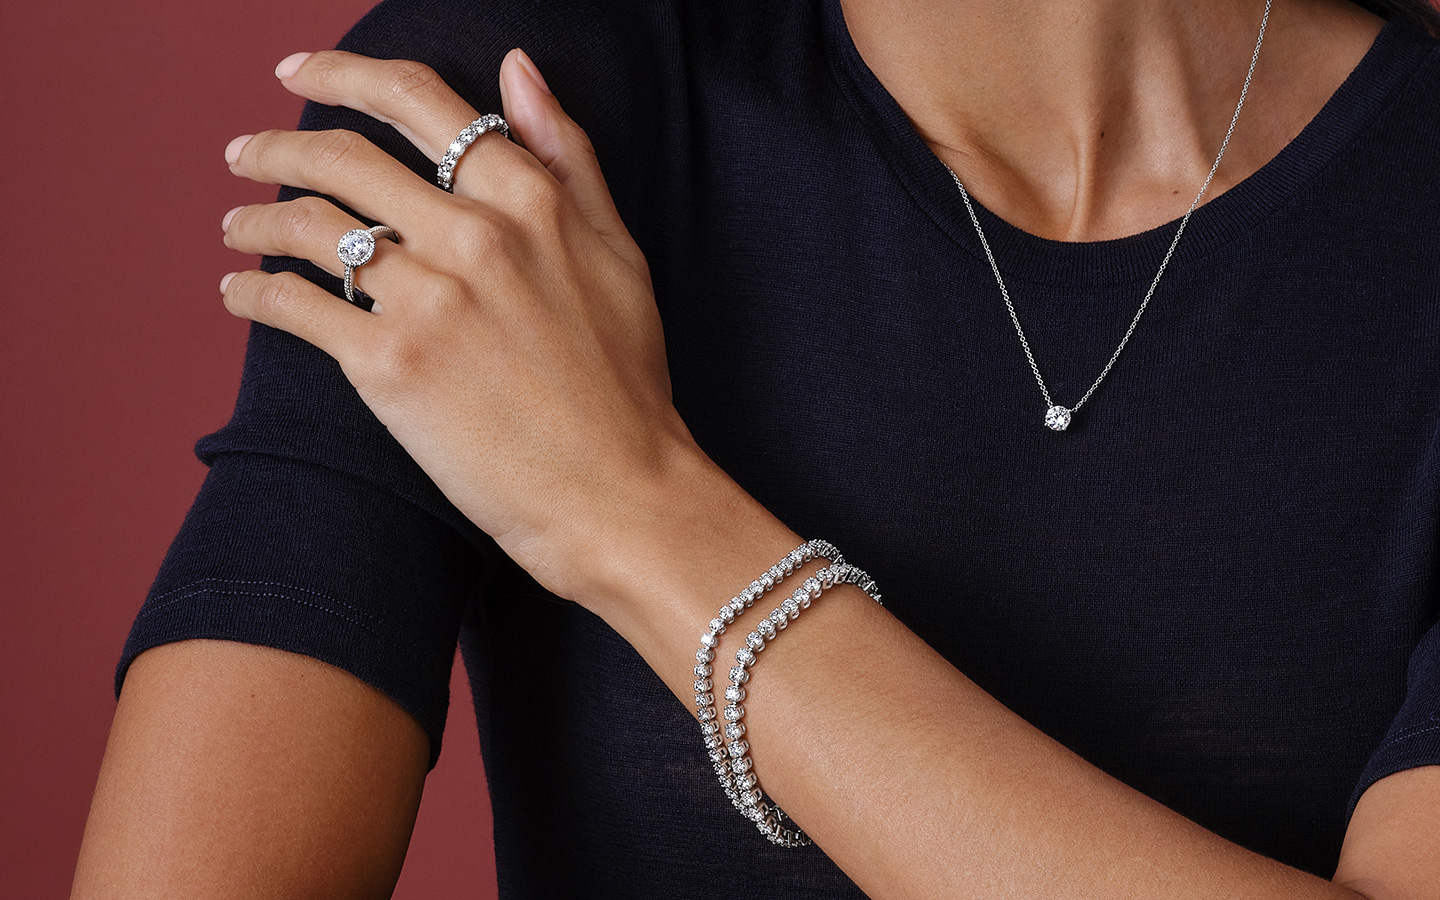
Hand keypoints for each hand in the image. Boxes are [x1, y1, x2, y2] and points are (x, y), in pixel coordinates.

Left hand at [219, 48, 698, 609]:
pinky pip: (294, 305)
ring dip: (253, 218)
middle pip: (342, 156)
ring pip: (307, 226)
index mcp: (530, 200)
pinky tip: (238, 293)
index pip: (417, 102)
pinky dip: (251, 292)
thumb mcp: (619, 252)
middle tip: (244, 152)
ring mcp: (429, 300)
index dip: (343, 74)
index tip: (299, 72)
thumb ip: (566, 156)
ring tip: (235, 226)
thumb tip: (515, 68)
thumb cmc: (624, 381)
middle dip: (275, 146)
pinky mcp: (390, 367)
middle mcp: (474, 236)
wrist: (616, 492)